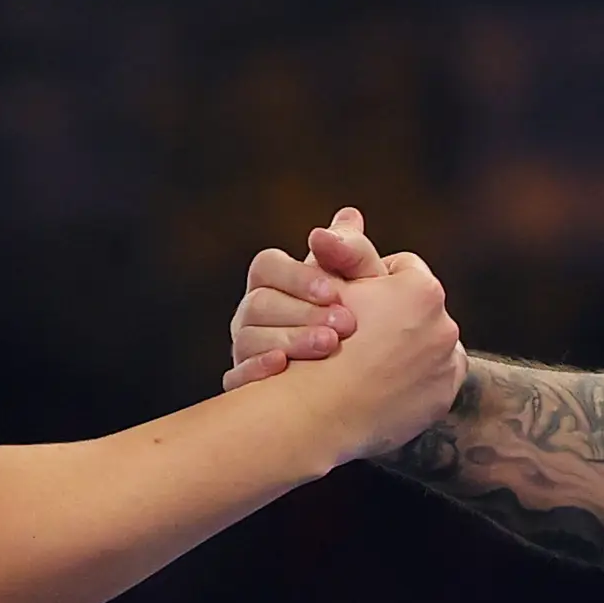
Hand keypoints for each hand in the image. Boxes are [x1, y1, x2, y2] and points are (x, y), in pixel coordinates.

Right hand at [224, 208, 386, 388]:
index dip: (298, 277)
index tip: (334, 291)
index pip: (268, 267)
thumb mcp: (365, 283)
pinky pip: (237, 377)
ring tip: (330, 347)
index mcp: (275, 282)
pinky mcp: (247, 386)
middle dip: (303, 313)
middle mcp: (254, 313)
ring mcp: (247, 348)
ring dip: (290, 340)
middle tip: (345, 324)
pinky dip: (258, 370)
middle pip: (258, 303)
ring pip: (248, 339)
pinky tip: (285, 367)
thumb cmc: (365, 321)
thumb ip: (353, 251)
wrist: (367, 382)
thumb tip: (348, 216)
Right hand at [262, 248, 465, 466]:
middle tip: (355, 332)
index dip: (370, 284)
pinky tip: (380, 386)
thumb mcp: (326, 284)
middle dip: (392, 317)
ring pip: (425, 346)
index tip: (348, 300)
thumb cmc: (315, 338)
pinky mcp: (441, 399)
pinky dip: (410, 383)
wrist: (318, 410)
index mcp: (420, 289)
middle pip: (415, 310)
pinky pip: (430, 383)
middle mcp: (444, 325)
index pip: (399, 269)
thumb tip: (351, 215)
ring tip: (367, 361)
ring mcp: (445, 366)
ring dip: (403, 349)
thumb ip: (344, 248)